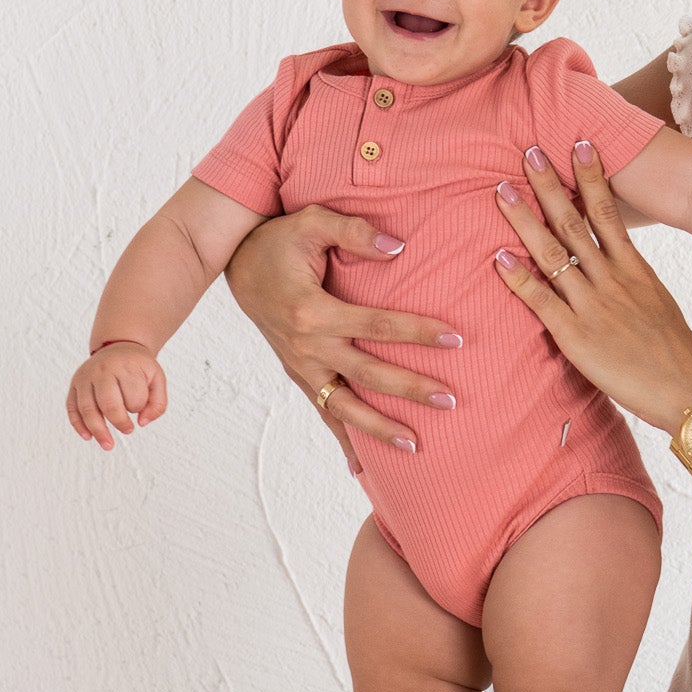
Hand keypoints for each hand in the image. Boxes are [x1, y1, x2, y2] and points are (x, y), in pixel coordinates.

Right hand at [68, 342, 165, 450]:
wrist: (118, 347)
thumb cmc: (138, 367)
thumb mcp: (157, 378)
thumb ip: (158, 403)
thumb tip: (142, 423)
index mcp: (125, 367)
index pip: (133, 397)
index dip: (139, 408)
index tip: (140, 407)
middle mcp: (102, 370)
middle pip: (108, 404)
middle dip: (119, 423)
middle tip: (128, 430)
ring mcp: (85, 377)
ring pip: (87, 408)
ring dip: (97, 430)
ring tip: (108, 445)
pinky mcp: (74, 384)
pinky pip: (71, 407)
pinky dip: (78, 424)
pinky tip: (88, 437)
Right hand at [221, 207, 462, 462]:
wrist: (237, 267)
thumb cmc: (278, 242)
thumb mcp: (311, 222)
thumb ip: (354, 231)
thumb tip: (398, 248)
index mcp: (313, 311)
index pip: (378, 326)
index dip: (418, 331)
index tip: (455, 339)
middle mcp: (307, 348)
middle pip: (368, 375)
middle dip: (410, 390)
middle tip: (451, 400)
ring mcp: (301, 368)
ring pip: (344, 408)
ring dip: (380, 429)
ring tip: (416, 446)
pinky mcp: (299, 377)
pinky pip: (323, 414)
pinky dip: (343, 441)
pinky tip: (361, 469)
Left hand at [492, 141, 691, 434]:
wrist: (689, 390)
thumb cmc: (674, 353)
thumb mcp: (657, 303)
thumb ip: (632, 281)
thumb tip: (616, 264)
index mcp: (634, 269)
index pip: (608, 212)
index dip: (591, 177)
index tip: (579, 144)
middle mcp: (612, 280)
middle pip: (575, 223)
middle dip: (549, 185)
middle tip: (528, 151)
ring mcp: (593, 306)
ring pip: (553, 254)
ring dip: (525, 220)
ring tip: (502, 191)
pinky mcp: (576, 337)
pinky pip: (541, 302)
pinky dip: (518, 278)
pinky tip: (498, 256)